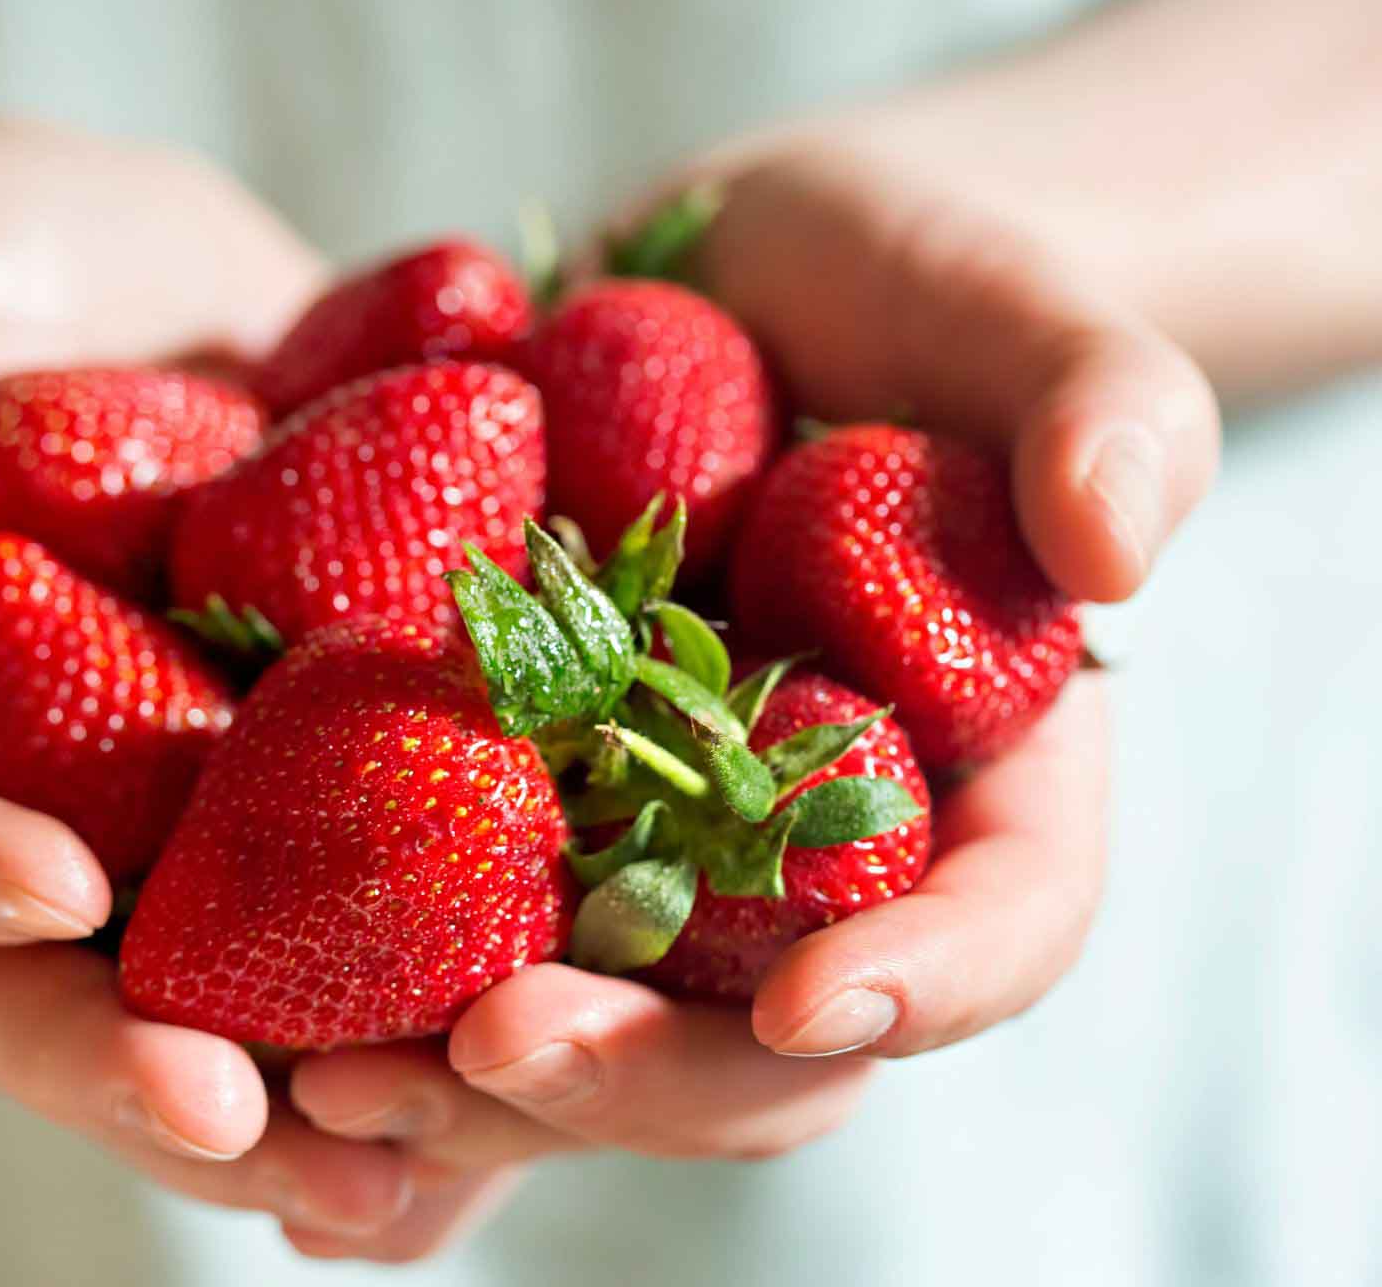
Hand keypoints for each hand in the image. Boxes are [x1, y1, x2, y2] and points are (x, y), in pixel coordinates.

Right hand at [0, 121, 450, 1233]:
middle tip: (247, 1126)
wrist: (118, 288)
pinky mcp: (322, 790)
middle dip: (143, 1073)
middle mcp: (25, 817)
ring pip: (227, 1003)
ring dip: (314, 1101)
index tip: (53, 890)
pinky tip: (540, 1051)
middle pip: (51, 992)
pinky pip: (376, 916)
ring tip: (419, 1167)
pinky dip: (443, 998)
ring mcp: (180, 825)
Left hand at [273, 134, 1211, 1261]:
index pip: (999, 923)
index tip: (820, 1005)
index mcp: (974, 786)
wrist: (735, 286)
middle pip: (754, 1041)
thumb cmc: (909, 293)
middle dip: (634, 1076)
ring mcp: (650, 856)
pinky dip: (362, 1025)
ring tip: (326, 1090)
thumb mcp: (1023, 315)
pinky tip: (259, 1082)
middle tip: (491, 1055)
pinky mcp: (512, 816)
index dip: (928, 983)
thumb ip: (1105, 405)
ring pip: (586, 1035)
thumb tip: (1121, 544)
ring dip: (464, 1096)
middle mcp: (805, 865)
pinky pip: (446, 955)